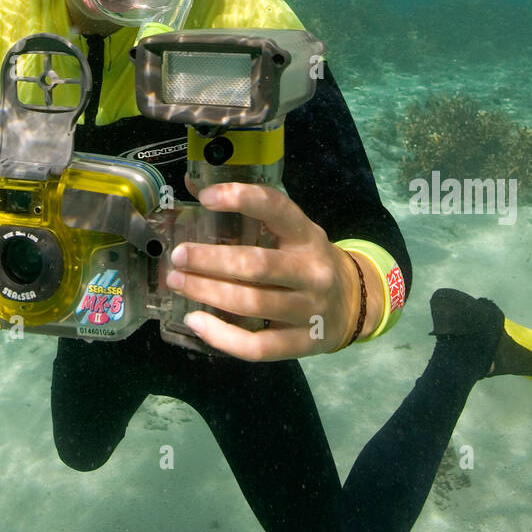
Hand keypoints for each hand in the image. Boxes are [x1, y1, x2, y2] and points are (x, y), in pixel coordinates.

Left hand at [165, 177, 372, 360]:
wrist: (355, 304)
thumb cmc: (307, 261)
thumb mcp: (291, 232)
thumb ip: (251, 214)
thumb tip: (194, 185)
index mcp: (306, 235)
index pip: (276, 208)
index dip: (241, 198)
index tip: (205, 198)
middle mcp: (312, 270)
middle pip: (256, 264)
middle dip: (210, 259)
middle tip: (177, 256)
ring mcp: (310, 309)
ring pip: (252, 303)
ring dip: (208, 292)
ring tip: (178, 283)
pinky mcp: (303, 343)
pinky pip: (258, 346)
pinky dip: (222, 336)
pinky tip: (196, 322)